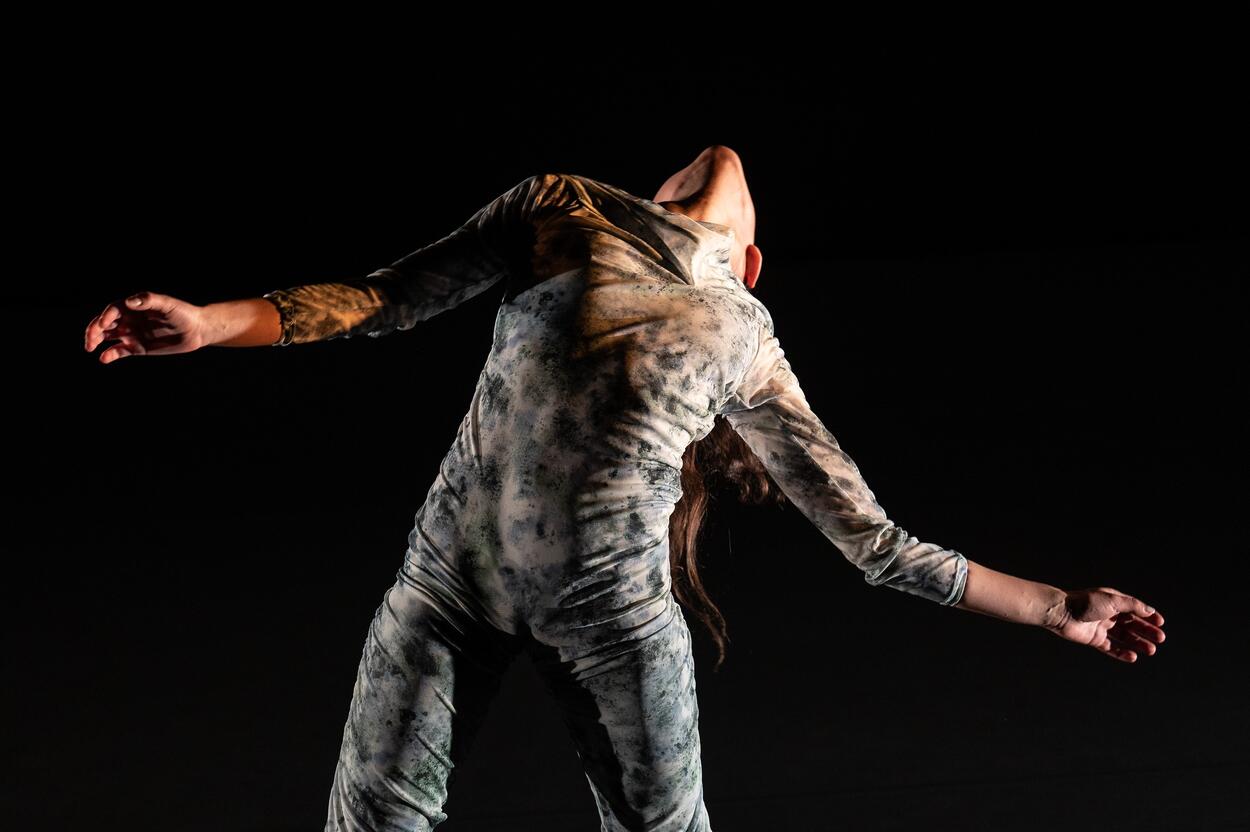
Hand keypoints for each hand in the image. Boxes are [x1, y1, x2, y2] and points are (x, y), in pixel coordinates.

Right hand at [83, 292, 206, 362]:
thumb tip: (129, 301)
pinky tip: (104, 358)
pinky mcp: (138, 348)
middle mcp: (130, 319)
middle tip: (90, 340)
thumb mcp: (168, 304)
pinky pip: (120, 351)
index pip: (113, 310)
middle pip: (105, 323)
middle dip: (94, 330)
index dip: (105, 316)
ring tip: (90, 347)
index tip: (103, 324)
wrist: (196, 330)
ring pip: (108, 337)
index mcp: (134, 307)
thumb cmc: (183, 313)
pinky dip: (110, 354)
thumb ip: (149, 300)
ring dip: (97, 341)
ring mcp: (133, 334)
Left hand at [1044, 586, 1165, 662]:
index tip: (1161, 623)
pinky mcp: (1094, 639)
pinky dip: (1121, 653)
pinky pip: (1110, 648)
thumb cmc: (1085, 602)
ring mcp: (1101, 627)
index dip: (1148, 616)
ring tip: (1151, 650)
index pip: (1135, 609)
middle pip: (1131, 624)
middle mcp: (1108, 614)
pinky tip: (1133, 657)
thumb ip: (1132, 605)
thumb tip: (1150, 610)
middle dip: (1146, 631)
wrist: (1061, 613)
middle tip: (1160, 639)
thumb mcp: (1113, 600)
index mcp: (1112, 601)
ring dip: (1138, 643)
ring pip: (1124, 637)